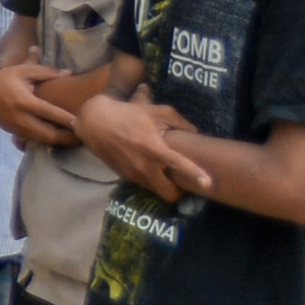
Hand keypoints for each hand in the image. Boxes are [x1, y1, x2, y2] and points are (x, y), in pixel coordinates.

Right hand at [0, 59, 82, 149]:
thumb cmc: (6, 78)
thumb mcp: (24, 70)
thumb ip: (47, 72)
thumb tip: (70, 73)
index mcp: (24, 101)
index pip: (50, 113)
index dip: (67, 119)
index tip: (82, 122)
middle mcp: (20, 118)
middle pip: (48, 134)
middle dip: (67, 137)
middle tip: (84, 136)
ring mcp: (17, 128)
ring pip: (43, 140)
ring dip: (60, 142)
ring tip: (76, 140)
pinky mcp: (14, 133)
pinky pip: (35, 140)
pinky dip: (49, 141)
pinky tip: (60, 139)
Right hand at [78, 90, 214, 201]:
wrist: (94, 122)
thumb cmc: (128, 114)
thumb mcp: (156, 111)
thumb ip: (180, 122)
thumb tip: (195, 133)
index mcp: (154, 149)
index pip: (179, 165)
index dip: (196, 175)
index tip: (210, 184)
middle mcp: (144, 166)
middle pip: (169, 193)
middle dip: (180, 192)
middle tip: (184, 183)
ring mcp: (133, 173)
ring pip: (156, 191)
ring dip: (164, 186)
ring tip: (168, 175)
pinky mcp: (124, 176)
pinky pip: (144, 184)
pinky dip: (151, 180)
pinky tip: (150, 168)